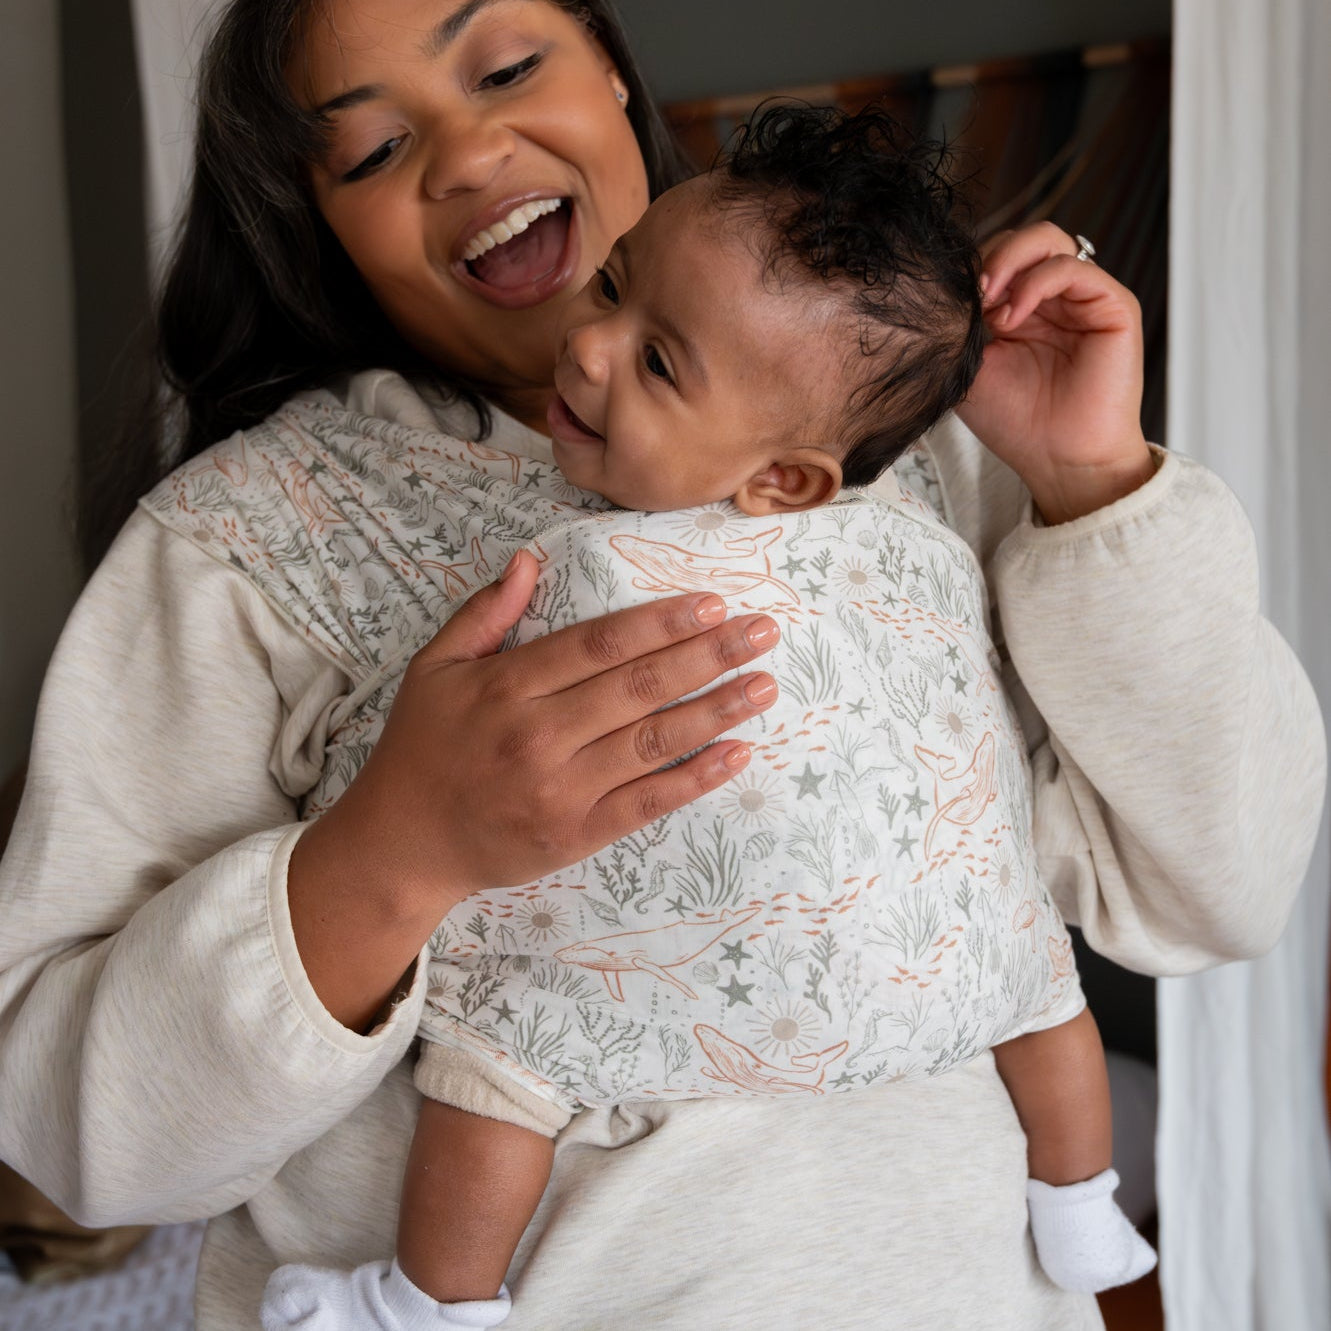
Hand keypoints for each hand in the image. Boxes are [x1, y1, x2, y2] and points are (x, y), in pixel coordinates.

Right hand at [289, 551, 778, 1027]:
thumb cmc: (421, 748)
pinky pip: (647, 802)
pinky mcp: (576, 833)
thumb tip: (529, 560)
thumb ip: (483, 614)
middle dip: (709, 656)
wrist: (403, 843)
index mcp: (508, 686)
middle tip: (764, 632)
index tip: (712, 604)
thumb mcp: (432, 668)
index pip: (600, 644)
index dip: (661, 623)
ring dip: (717, 710)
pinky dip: (696, 778)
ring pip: (653, 740)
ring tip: (765, 685)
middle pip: (639, 686)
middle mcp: (539, 734)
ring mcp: (561, 789)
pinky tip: (737, 753)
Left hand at [957, 222, 1155, 523]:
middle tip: (971, 296)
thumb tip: (946, 286)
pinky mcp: (1112, 305)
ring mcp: (1083, 297)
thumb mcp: (970, 367)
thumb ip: (962, 324)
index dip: (971, 269)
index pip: (996, 255)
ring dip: (1009, 263)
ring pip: (1048, 239)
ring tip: (990, 305)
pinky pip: (1074, 266)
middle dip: (989, 258)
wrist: (1057, 459)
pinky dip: (1036, 282)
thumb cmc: (1016, 422)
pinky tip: (1013, 316)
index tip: (949, 302)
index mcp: (1020, 307)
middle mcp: (1053, 296)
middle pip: (1022, 238)